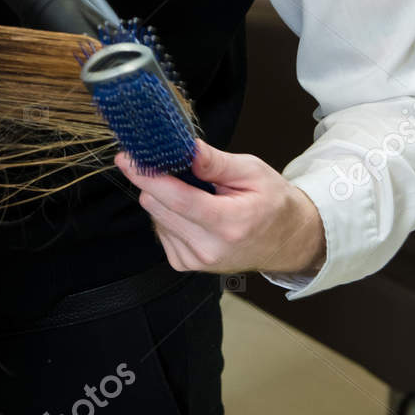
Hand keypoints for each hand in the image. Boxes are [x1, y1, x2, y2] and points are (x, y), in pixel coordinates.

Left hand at [114, 139, 326, 277]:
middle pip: (159, 208)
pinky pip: (161, 231)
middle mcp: (209, 248)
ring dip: (164, 199)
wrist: (286, 241)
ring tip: (196, 193)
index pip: (177, 199)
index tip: (127, 158)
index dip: (148, 177)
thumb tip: (186, 149)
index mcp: (229, 223)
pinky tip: (191, 212)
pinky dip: (168, 215)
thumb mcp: (252, 171)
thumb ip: (216, 162)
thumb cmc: (272, 202)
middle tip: (169, 165)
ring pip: (156, 218)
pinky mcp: (186, 264)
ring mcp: (196, 261)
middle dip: (156, 182)